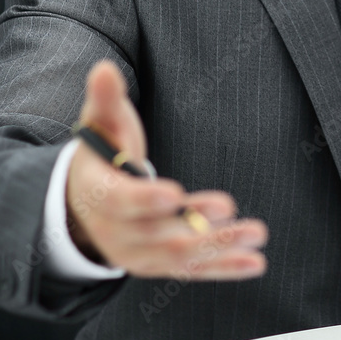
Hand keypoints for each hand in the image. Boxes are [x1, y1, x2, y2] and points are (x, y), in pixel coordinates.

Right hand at [65, 60, 267, 279]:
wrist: (84, 204)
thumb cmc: (101, 153)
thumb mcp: (100, 124)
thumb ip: (105, 99)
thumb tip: (104, 69)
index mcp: (99, 195)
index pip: (120, 202)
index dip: (146, 200)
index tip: (175, 195)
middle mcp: (117, 233)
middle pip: (157, 235)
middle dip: (194, 224)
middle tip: (228, 207)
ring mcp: (140, 254)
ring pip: (180, 257)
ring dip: (219, 247)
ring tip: (256, 234)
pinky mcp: (161, 265)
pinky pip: (194, 270)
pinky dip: (224, 268)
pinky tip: (255, 263)